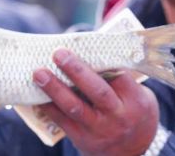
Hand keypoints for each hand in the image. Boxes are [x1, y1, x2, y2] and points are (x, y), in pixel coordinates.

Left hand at [33, 49, 158, 155]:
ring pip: (75, 107)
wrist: (132, 151)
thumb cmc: (134, 112)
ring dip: (55, 89)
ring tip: (39, 73)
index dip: (103, 59)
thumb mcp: (140, 92)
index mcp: (135, 100)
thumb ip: (121, 70)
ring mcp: (99, 129)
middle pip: (97, 91)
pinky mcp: (82, 138)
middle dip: (76, 71)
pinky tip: (35, 94)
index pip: (119, 76)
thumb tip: (101, 31)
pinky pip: (62, 121)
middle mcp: (117, 115)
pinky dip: (47, 106)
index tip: (86, 43)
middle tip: (59, 54)